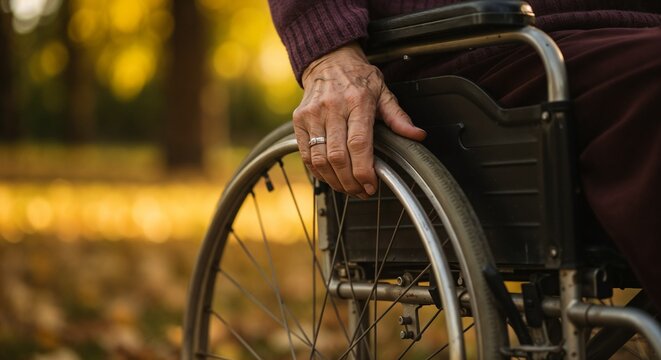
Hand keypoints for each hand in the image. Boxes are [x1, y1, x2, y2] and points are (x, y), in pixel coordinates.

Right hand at [293, 42, 425, 197]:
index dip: (364, 170)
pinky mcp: (299, 121)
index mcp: (357, 101)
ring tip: (347, 188)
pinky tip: (330, 177)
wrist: (328, 60)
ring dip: (334, 181)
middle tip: (361, 191)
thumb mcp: (383, 92)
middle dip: (350, 181)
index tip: (370, 185)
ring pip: (320, 159)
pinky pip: (306, 155)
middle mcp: (332, 108)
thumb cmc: (358, 78)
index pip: (359, 144)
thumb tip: (417, 135)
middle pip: (338, 156)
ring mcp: (312, 114)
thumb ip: (398, 117)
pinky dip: (318, 172)